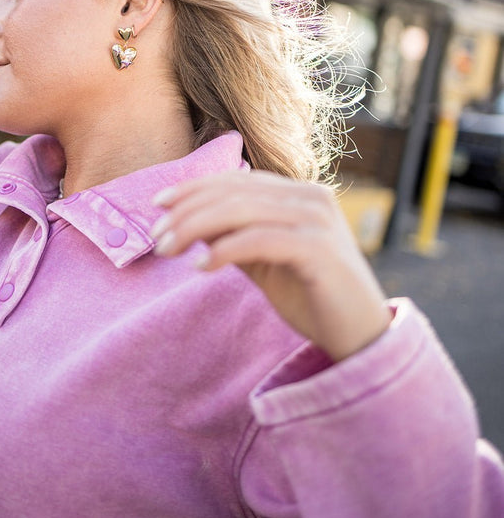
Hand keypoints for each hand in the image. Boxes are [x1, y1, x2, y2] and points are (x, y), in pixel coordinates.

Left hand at [152, 171, 391, 361]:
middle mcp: (311, 197)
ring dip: (195, 228)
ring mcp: (317, 219)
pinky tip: (199, 267)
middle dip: (187, 210)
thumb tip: (188, 223)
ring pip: (241, 211)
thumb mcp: (264, 261)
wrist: (362, 338)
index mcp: (299, 193)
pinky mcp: (318, 247)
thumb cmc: (312, 297)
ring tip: (167, 249)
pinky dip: (223, 250)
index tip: (157, 205)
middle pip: (234, 192)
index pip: (237, 179)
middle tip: (156, 235)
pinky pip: (258, 240)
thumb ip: (233, 237)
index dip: (193, 187)